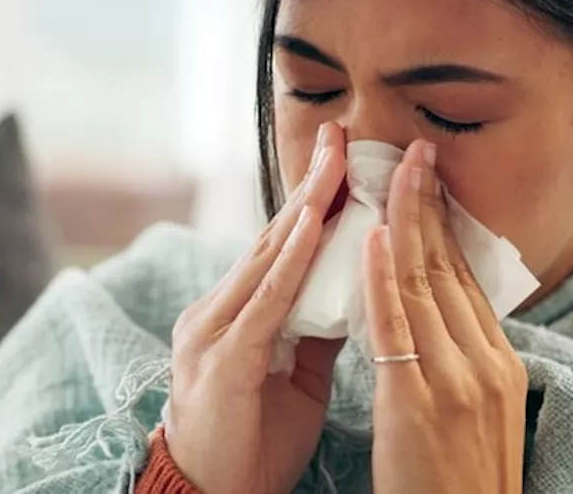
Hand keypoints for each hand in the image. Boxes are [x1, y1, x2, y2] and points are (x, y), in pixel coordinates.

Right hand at [165, 122, 346, 493]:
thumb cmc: (253, 439)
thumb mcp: (297, 374)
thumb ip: (319, 326)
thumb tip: (358, 286)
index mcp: (238, 312)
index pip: (283, 245)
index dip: (315, 200)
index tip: (345, 156)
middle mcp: (219, 309)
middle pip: (274, 236)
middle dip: (311, 184)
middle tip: (341, 134)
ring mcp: (214, 329)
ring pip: (268, 256)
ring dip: (305, 206)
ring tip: (335, 162)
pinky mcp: (222, 358)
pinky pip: (264, 300)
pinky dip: (290, 259)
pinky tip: (311, 224)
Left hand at [364, 139, 527, 493]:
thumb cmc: (461, 482)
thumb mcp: (480, 413)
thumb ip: (464, 361)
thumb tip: (443, 315)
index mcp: (501, 363)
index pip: (467, 279)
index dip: (445, 225)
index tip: (427, 182)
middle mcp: (485, 362)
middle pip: (450, 269)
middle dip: (428, 205)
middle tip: (414, 151)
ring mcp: (456, 380)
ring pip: (425, 284)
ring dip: (405, 222)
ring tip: (391, 171)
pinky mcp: (418, 403)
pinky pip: (398, 326)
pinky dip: (383, 276)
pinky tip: (374, 234)